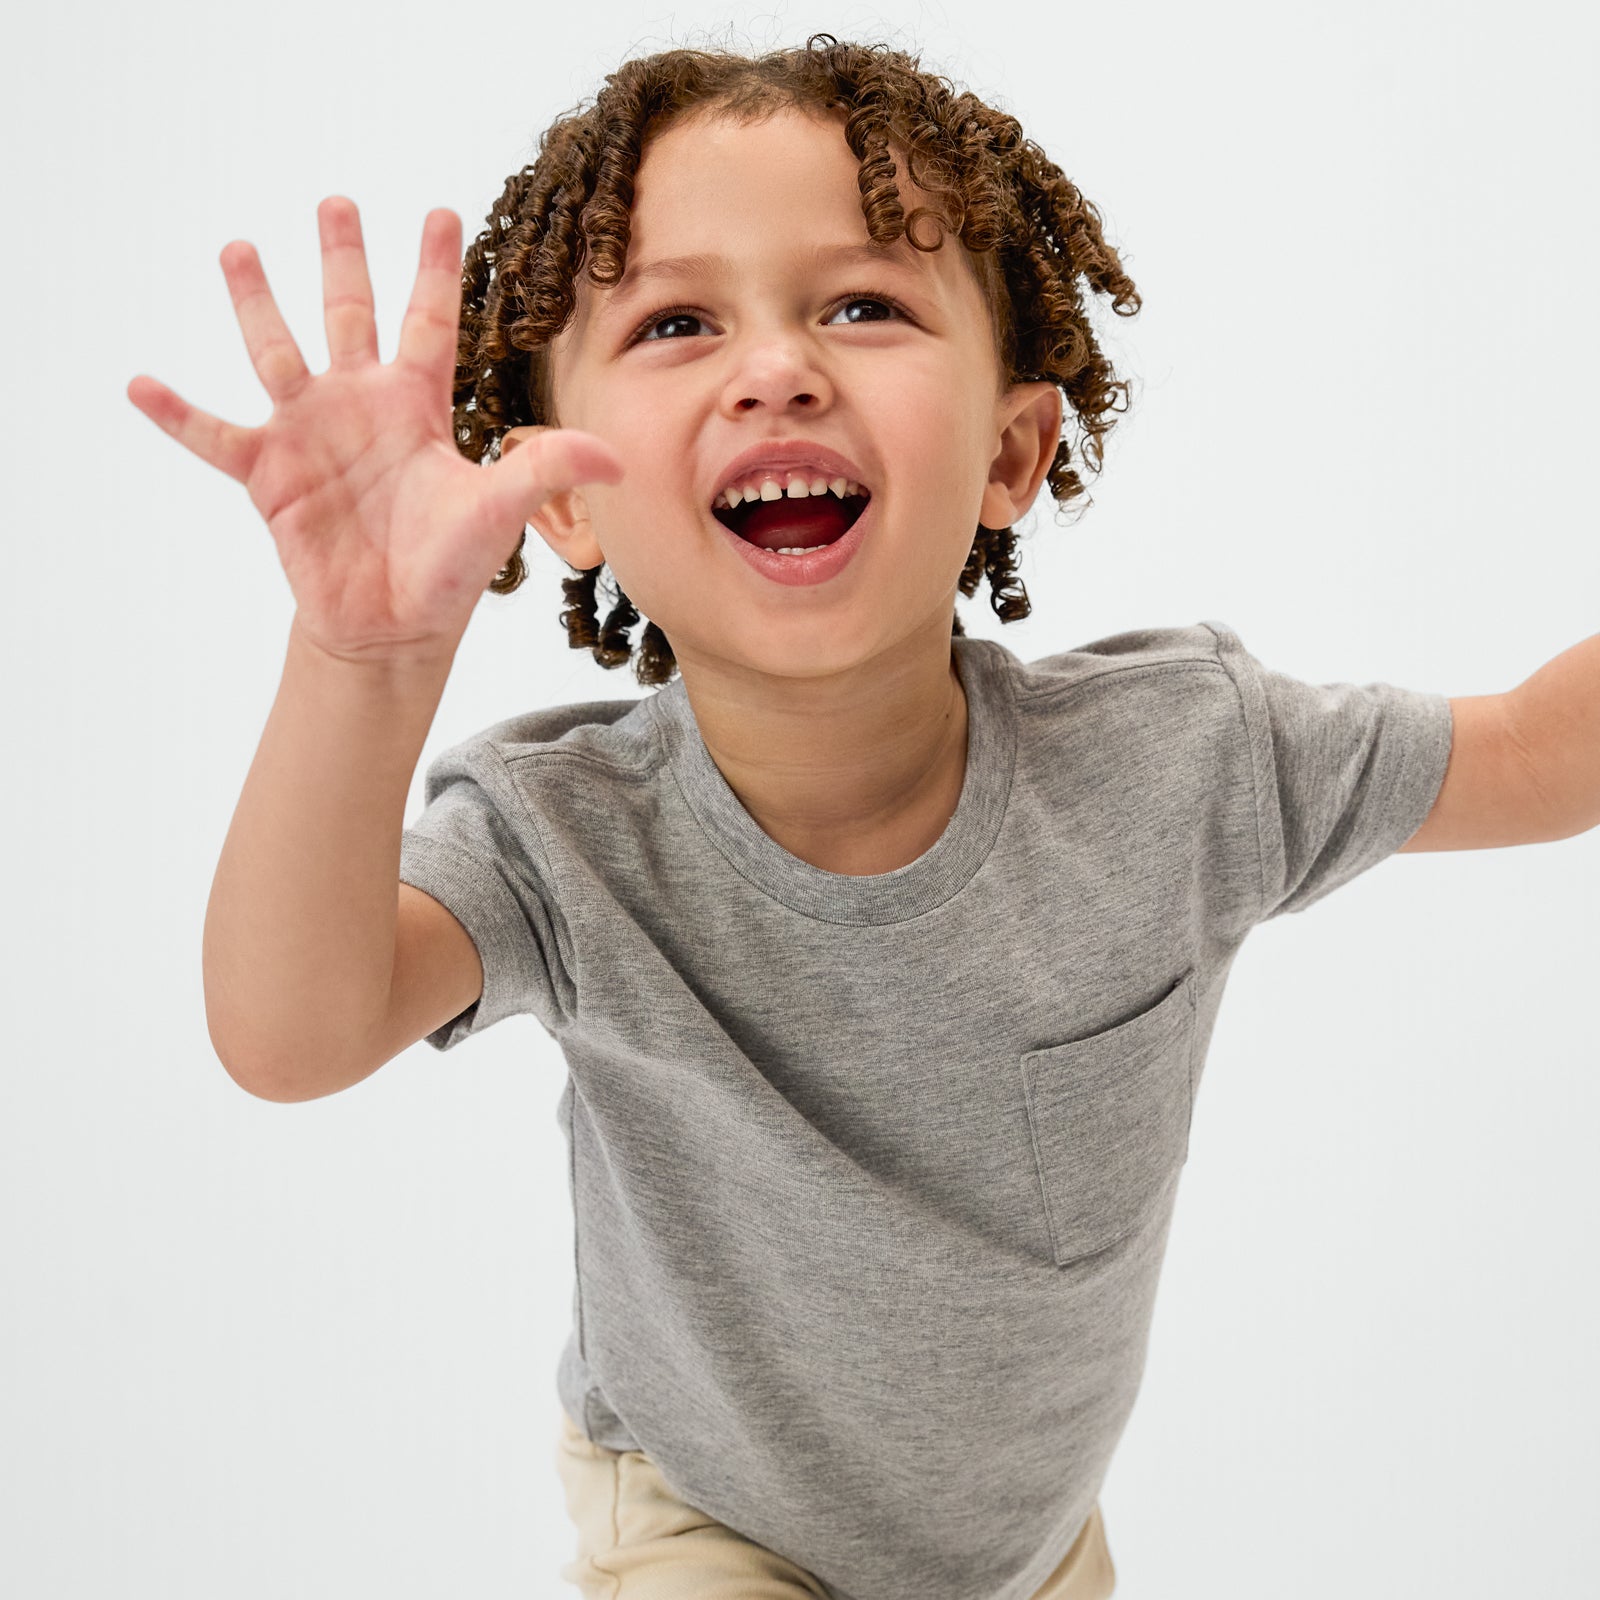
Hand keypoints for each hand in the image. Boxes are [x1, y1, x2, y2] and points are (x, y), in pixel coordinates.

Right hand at [127, 196, 622, 664]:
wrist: (396, 625)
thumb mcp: (501, 512)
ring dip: (256, 303)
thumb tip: (618, 459)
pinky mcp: (269, 475)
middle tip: (336, 199)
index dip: (434, 269)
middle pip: (349, 314)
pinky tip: (140, 383)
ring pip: (277, 352)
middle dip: (343, 258)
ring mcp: (310, 434)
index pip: (428, 322)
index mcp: (417, 406)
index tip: (441, 208)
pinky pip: (214, 436)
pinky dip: (178, 414)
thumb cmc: (448, 567)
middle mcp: (360, 405)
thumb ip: (548, 472)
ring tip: (238, 248)